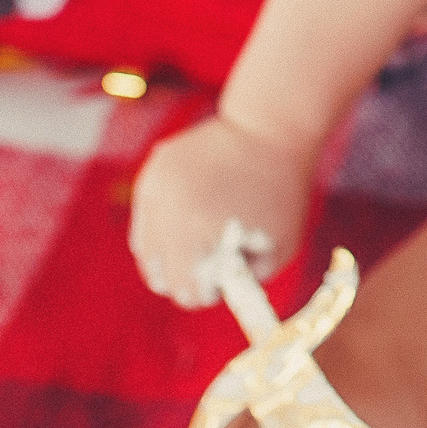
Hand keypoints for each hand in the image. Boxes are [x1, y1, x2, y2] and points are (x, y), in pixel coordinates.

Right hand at [128, 113, 313, 308]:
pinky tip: (183, 225)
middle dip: (183, 280)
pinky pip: (145, 215)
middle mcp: (170, 211)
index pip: (187, 291)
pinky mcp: (154, 169)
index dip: (205, 295)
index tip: (218, 288)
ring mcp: (157, 186)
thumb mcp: (279, 248)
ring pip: (144, 248)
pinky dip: (160, 227)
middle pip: (159, 274)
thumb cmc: (282, 194)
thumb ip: (249, 283)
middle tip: (204, 275)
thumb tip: (217, 299)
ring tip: (193, 252)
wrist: (271, 129)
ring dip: (166, 257)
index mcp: (200, 234)